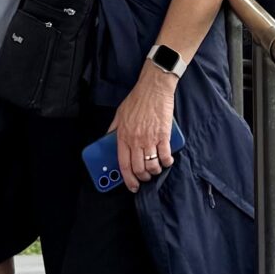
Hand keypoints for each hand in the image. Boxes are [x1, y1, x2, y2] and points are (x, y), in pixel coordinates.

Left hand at [111, 69, 176, 191]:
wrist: (154, 88)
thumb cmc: (138, 99)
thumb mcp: (119, 114)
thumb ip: (113, 129)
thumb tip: (107, 140)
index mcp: (123, 136)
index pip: (123, 164)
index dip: (127, 179)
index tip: (131, 185)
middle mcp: (136, 140)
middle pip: (138, 169)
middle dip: (142, 178)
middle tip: (145, 179)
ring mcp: (150, 139)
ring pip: (152, 166)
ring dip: (154, 172)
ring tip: (155, 169)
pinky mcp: (164, 135)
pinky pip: (165, 156)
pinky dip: (166, 163)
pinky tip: (166, 161)